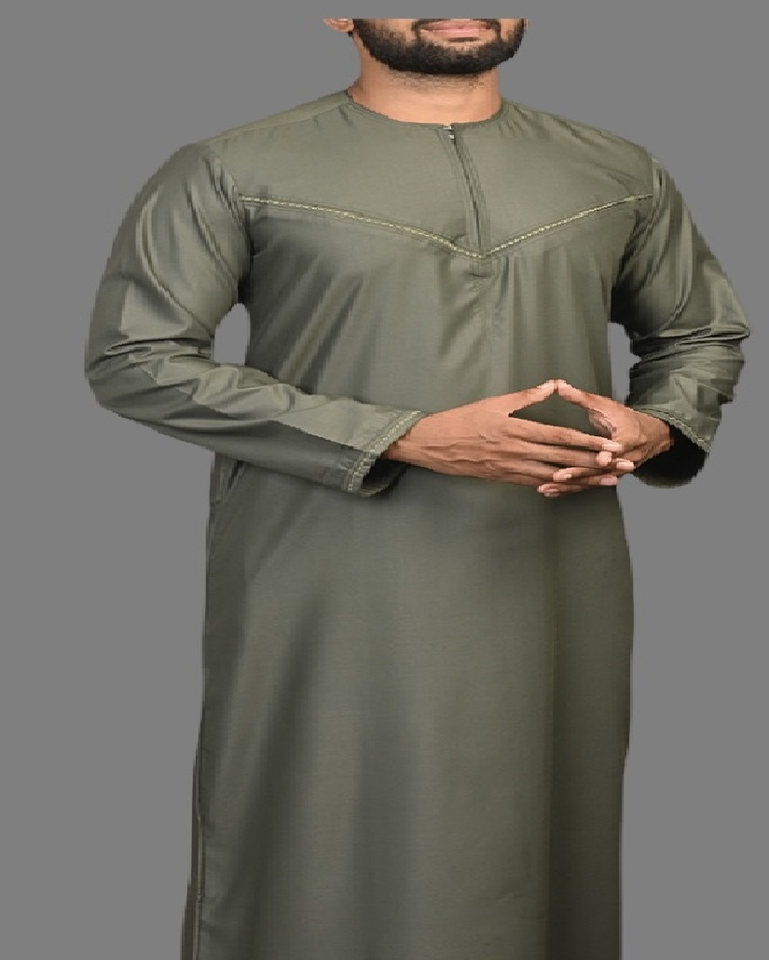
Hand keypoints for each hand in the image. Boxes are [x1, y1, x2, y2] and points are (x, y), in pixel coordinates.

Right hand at [383, 381, 623, 487]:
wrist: (435, 445)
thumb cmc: (463, 419)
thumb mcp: (495, 402)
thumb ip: (527, 396)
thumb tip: (553, 384)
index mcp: (517, 428)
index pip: (560, 437)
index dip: (586, 442)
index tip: (608, 446)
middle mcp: (518, 450)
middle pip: (563, 458)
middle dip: (594, 463)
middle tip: (619, 466)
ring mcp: (512, 467)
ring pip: (554, 475)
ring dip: (583, 479)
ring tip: (605, 481)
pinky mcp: (504, 477)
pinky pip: (535, 483)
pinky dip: (556, 486)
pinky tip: (573, 488)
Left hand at [535, 380, 673, 497]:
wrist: (649, 435)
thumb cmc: (624, 418)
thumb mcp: (605, 405)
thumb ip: (582, 397)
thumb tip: (560, 385)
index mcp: (630, 436)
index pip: (620, 446)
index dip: (610, 453)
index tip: (600, 459)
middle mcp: (626, 457)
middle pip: (602, 468)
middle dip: (580, 473)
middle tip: (559, 475)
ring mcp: (617, 471)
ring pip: (593, 480)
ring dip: (571, 485)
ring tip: (548, 486)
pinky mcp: (607, 478)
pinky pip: (588, 485)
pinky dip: (570, 489)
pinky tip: (551, 492)